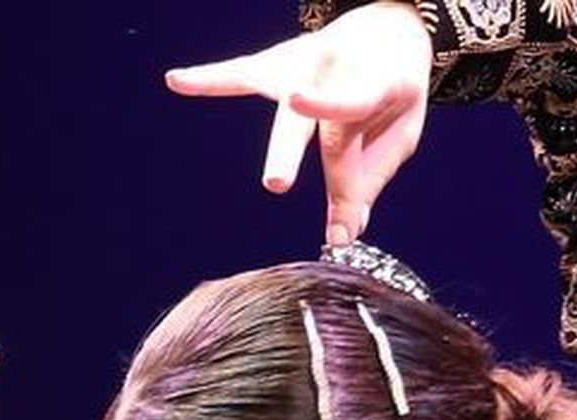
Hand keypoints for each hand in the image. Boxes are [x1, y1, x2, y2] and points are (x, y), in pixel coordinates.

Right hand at [165, 1, 432, 246]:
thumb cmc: (394, 91)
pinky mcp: (280, 61)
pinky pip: (242, 72)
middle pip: (306, 114)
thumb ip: (367, 181)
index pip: (355, 124)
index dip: (343, 163)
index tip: (336, 208)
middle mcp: (337, 66)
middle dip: (288, 149)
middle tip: (275, 183)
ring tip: (185, 81)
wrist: (395, 27)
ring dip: (222, 82)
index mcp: (378, 83)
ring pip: (265, 76)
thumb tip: (341, 236)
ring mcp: (305, 59)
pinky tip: (177, 80)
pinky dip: (211, 78)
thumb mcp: (399, 134)